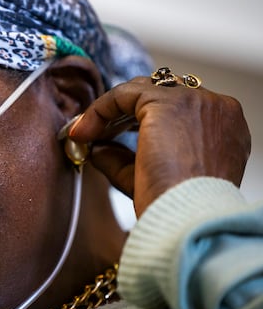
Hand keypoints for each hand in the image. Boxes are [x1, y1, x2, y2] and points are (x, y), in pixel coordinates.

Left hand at [69, 75, 250, 216]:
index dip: (139, 121)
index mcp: (225, 130)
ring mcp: (196, 101)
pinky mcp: (168, 103)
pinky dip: (100, 109)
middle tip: (95, 135)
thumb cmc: (175, 209)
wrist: (186, 218)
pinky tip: (83, 131)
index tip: (110, 139)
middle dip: (124, 114)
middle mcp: (217, 109)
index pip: (179, 111)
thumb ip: (124, 161)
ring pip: (143, 90)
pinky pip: (125, 94)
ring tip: (84, 134)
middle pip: (162, 95)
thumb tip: (98, 148)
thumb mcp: (150, 180)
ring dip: (110, 111)